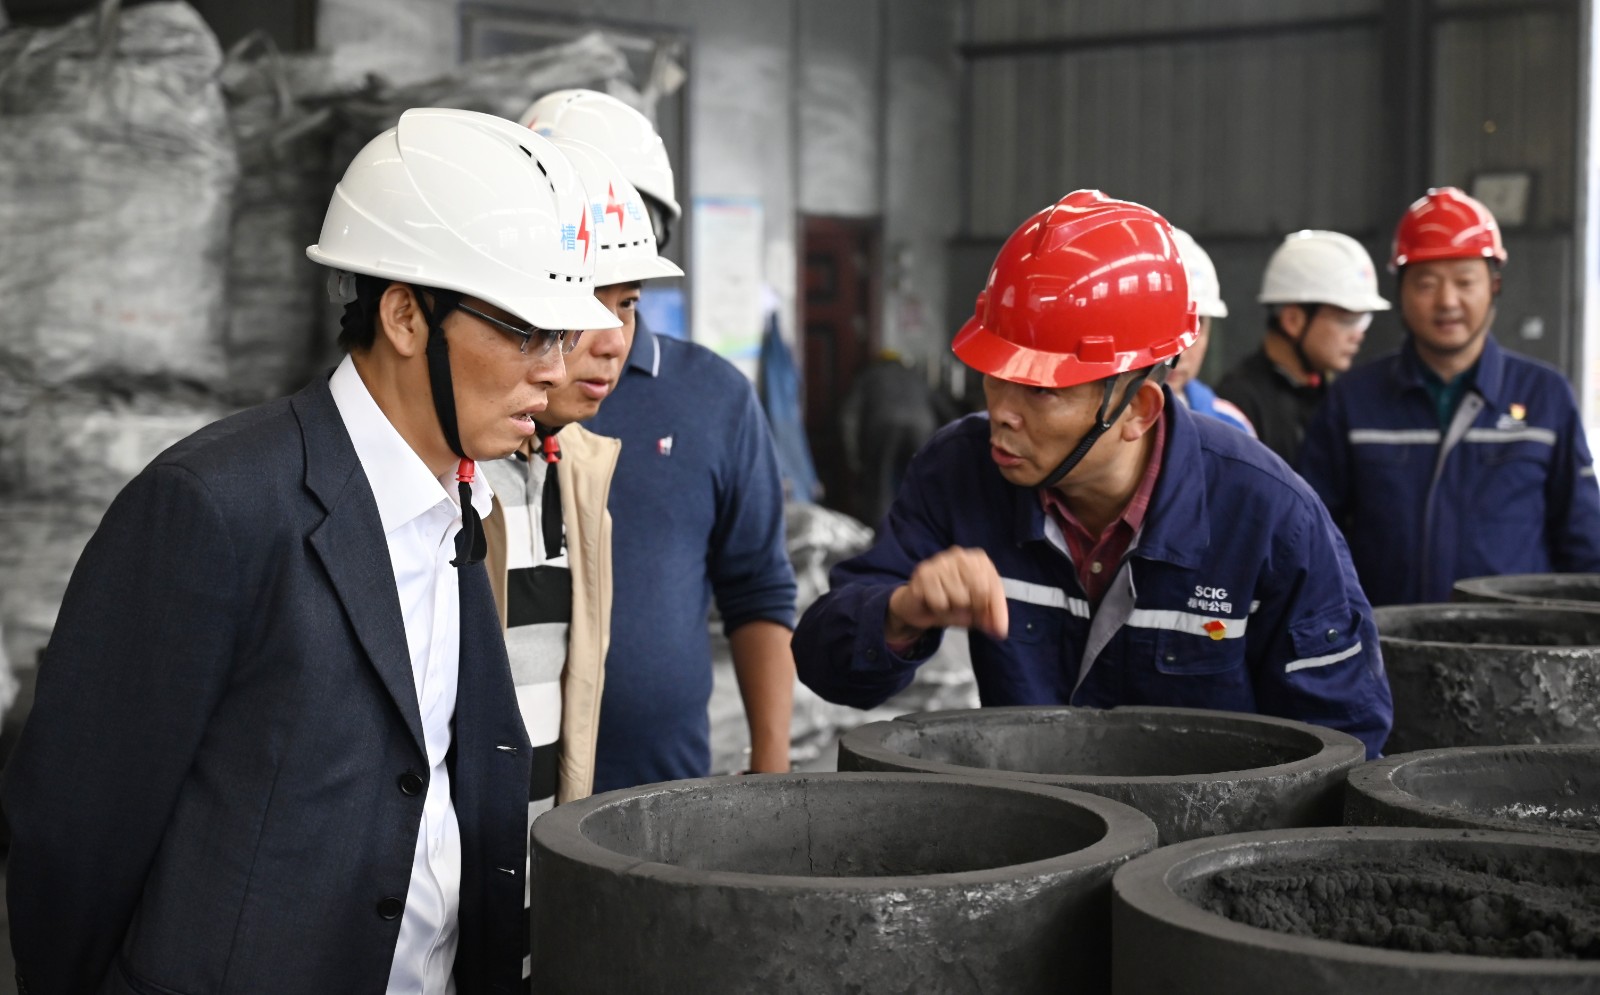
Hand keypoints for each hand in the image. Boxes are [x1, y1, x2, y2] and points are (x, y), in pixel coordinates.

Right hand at [885, 546, 1008, 642]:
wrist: (917, 606)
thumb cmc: (950, 603)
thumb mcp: (976, 610)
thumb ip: (990, 616)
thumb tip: (1000, 630)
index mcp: (978, 560)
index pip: (995, 586)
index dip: (998, 610)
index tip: (999, 630)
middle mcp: (960, 555)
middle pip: (980, 589)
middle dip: (975, 609)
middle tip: (964, 612)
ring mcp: (940, 562)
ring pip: (960, 598)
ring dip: (954, 610)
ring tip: (946, 605)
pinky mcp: (924, 574)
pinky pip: (940, 602)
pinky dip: (939, 610)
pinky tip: (933, 603)